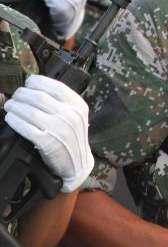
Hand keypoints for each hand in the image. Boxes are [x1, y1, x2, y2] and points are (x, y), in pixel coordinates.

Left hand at [4, 74, 93, 192]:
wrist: (78, 164)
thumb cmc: (73, 137)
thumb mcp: (76, 116)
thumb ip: (62, 102)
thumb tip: (36, 88)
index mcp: (78, 105)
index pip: (56, 87)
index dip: (38, 82)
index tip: (28, 82)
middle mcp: (70, 116)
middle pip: (40, 97)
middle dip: (23, 94)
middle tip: (15, 95)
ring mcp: (59, 130)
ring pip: (31, 111)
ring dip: (15, 106)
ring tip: (9, 105)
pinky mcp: (47, 143)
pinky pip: (26, 128)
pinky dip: (15, 121)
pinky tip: (10, 118)